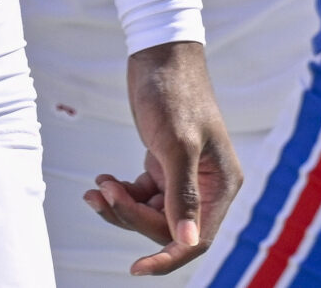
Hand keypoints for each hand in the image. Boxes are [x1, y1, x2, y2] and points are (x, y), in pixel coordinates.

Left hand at [84, 40, 239, 275]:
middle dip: (132, 216)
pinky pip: (142, 196)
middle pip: (167, 228)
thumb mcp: (177, 144)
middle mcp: (207, 186)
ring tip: (99, 186)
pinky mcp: (164, 166)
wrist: (159, 54)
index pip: (197, 239)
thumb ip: (183, 196)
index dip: (167, 257)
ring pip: (150, 214)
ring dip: (121, 206)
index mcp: (221, 185)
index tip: (136, 268)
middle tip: (104, 193)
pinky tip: (103, 179)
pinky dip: (120, 192)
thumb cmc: (174, 93)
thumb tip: (188, 243)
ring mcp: (185, 177)